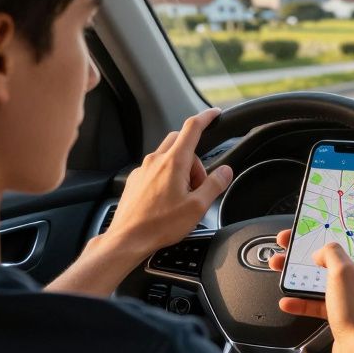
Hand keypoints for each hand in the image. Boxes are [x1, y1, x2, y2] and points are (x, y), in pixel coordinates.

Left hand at [104, 108, 233, 258]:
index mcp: (173, 162)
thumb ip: (215, 184)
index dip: (206, 117)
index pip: (192, 128)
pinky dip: (167, 177)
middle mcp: (156, 161)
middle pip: (180, 142)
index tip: (214, 114)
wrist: (128, 239)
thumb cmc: (159, 225)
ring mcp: (143, 170)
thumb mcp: (197, 207)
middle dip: (195, 156)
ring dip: (181, 169)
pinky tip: (168, 200)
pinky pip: (156, 169)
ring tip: (183, 196)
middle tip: (199, 181)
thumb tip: (225, 171)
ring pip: (168, 156)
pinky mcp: (135, 180)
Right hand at [268, 217, 353, 352]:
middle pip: (344, 250)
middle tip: (298, 239)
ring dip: (306, 271)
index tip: (344, 212)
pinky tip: (288, 300)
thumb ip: (331, 252)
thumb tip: (324, 250)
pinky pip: (324, 299)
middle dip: (318, 244)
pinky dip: (306, 298)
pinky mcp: (349, 311)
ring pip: (330, 275)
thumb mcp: (341, 272)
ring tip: (283, 265)